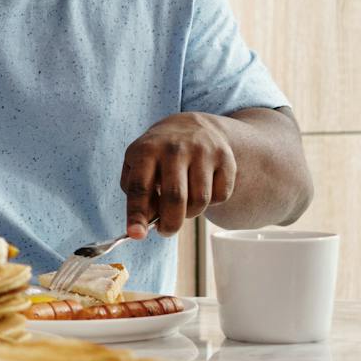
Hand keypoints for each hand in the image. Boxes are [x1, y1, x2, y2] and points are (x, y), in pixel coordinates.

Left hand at [118, 113, 236, 237]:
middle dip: (170, 224)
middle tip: (165, 231)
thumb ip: (136, 195)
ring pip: (199, 201)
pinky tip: (202, 188)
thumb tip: (144, 224)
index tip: (136, 235)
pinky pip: (221, 196)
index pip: (139, 187)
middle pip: (175, 198)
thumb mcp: (138, 166)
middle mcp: (175, 148)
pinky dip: (211, 202)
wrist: (192, 126)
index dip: (136, 214)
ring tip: (183, 205)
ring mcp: (203, 151)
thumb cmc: (158, 155)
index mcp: (146, 150)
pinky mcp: (225, 158)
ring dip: (191, 213)